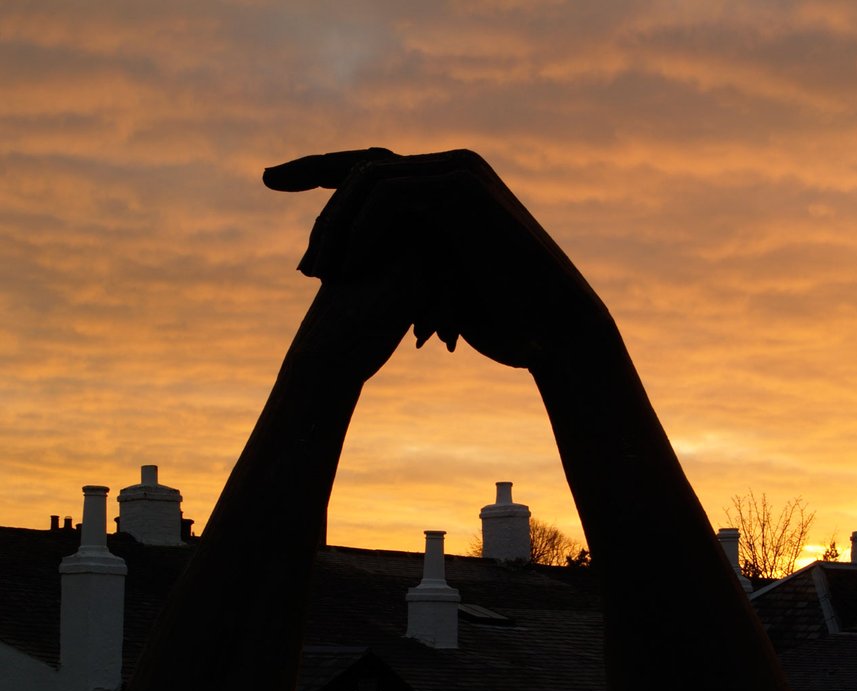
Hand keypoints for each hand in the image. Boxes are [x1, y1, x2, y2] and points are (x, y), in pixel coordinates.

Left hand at [264, 148, 605, 370]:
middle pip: (362, 162)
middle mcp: (451, 167)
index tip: (270, 182)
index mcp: (445, 186)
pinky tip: (350, 269)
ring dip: (335, 223)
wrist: (554, 329)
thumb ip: (402, 263)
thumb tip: (356, 273)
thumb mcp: (437, 287)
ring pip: (369, 177)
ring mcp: (460, 171)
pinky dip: (363, 230)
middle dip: (308, 177)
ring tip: (319, 273)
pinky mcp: (463, 188)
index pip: (370, 167)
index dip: (315, 170)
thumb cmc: (503, 319)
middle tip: (281, 218)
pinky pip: (391, 195)